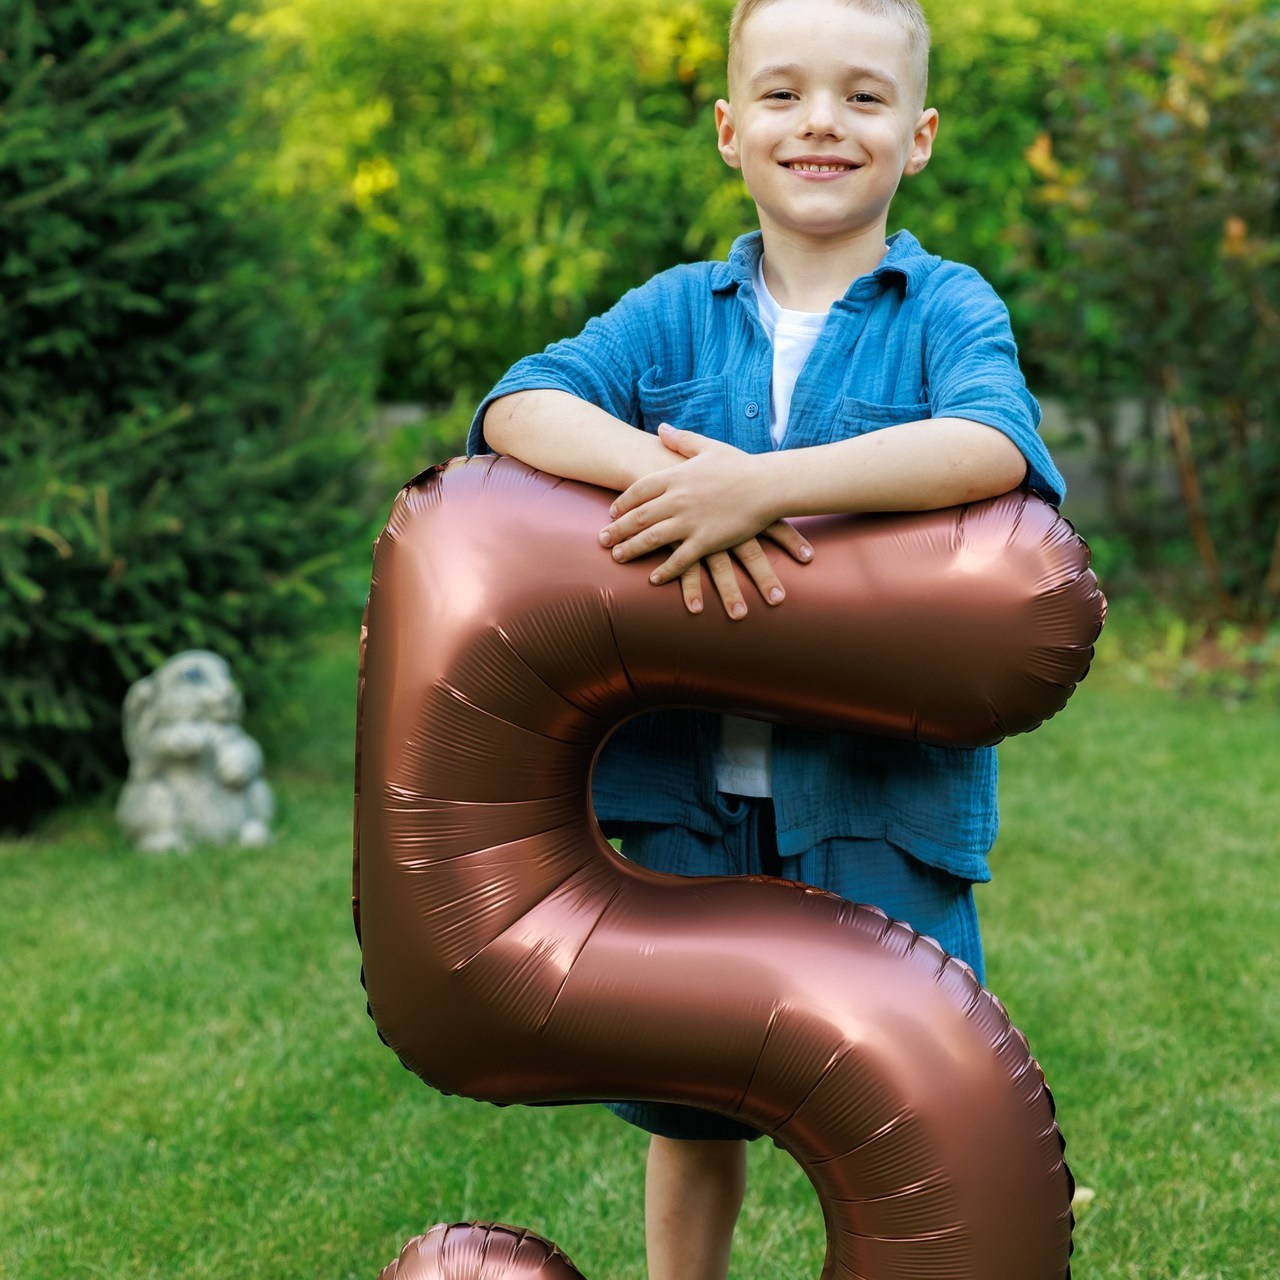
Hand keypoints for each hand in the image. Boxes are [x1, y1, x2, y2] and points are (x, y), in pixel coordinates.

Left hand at [599, 424, 812, 617]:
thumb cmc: (741, 465)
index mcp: (675, 475)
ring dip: (631, 549)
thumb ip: (681, 440)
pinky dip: (665, 570)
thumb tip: (661, 428)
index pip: (638, 490)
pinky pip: (679, 560)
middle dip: (617, 530)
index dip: (622, 503)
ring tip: (618, 558)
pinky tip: (653, 578)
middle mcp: (677, 499)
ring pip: (651, 539)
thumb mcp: (708, 447)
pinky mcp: (706, 541)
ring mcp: (690, 521)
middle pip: (638, 517)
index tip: (612, 512)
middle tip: (602, 540)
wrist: (768, 485)